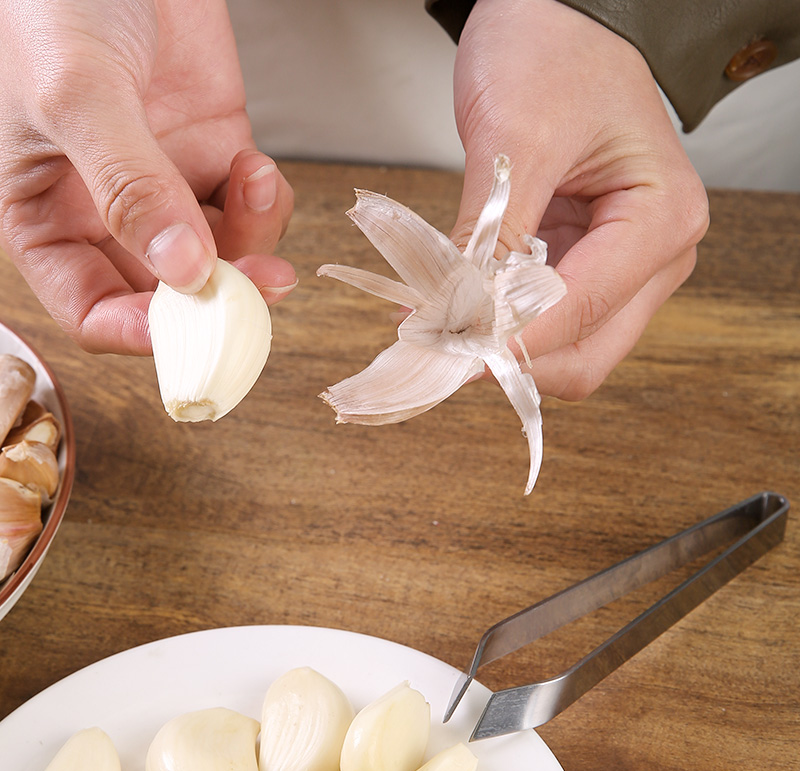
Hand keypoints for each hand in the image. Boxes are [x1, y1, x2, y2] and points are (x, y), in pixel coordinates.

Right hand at [0, 0, 295, 354]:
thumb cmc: (58, 0)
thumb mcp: (76, 92)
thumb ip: (126, 185)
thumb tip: (181, 269)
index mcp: (47, 215)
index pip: (94, 308)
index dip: (143, 331)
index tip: (194, 328)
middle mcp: (108, 213)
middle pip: (171, 294)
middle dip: (219, 294)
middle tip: (260, 281)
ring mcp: (167, 187)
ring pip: (222, 258)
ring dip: (252, 242)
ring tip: (256, 184)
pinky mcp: (213, 158)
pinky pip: (251, 212)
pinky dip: (265, 202)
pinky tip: (256, 165)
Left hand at [452, 0, 708, 398]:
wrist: (555, 15)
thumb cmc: (553, 50)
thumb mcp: (516, 139)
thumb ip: (492, 234)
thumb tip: (459, 313)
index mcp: (661, 220)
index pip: (580, 311)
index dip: (507, 339)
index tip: (440, 344)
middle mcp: (654, 257)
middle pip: (582, 354)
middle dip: (509, 357)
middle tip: (437, 346)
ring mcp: (620, 266)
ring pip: (561, 347)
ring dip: (499, 344)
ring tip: (437, 323)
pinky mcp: (585, 264)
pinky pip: (541, 317)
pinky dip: (497, 322)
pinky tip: (455, 304)